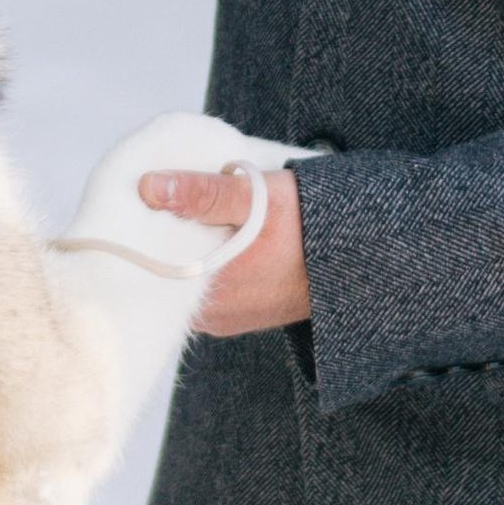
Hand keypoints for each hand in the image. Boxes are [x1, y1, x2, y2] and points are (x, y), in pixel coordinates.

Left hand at [137, 166, 308, 336]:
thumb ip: (203, 193)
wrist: (362, 256)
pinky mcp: (238, 313)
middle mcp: (212, 315)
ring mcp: (225, 317)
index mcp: (210, 291)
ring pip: (186, 278)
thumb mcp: (258, 197)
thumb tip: (150, 187)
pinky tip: (214, 235)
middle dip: (162, 236)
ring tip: (193, 212)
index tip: (141, 197)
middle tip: (164, 196)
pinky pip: (206, 285)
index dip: (143, 227)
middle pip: (167, 270)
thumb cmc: (313, 228)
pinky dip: (205, 260)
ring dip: (186, 247)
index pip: (152, 260)